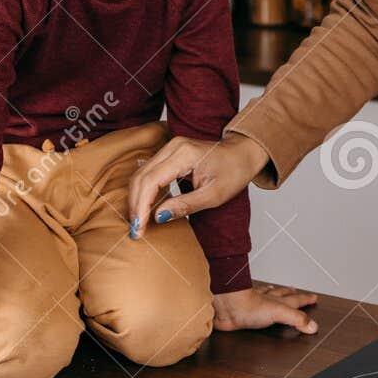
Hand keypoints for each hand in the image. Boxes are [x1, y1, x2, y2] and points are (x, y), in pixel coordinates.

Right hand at [126, 133, 269, 236]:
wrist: (243, 154)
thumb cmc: (234, 171)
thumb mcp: (215, 195)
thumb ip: (185, 206)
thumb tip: (158, 217)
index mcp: (184, 154)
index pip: (151, 181)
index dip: (141, 206)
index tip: (139, 229)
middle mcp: (173, 147)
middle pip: (141, 177)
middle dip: (135, 205)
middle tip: (136, 230)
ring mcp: (170, 148)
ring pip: (141, 175)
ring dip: (137, 199)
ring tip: (139, 222)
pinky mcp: (169, 153)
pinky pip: (149, 173)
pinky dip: (144, 192)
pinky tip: (147, 209)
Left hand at [212, 285, 319, 334]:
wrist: (227, 306)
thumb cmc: (248, 306)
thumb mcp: (280, 313)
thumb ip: (297, 319)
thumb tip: (313, 326)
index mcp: (278, 302)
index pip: (296, 300)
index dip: (306, 300)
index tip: (314, 297)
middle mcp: (267, 301)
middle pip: (283, 295)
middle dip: (292, 294)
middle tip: (297, 291)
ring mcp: (254, 305)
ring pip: (267, 295)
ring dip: (274, 293)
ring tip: (277, 290)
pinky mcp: (243, 312)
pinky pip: (251, 304)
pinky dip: (255, 298)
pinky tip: (253, 297)